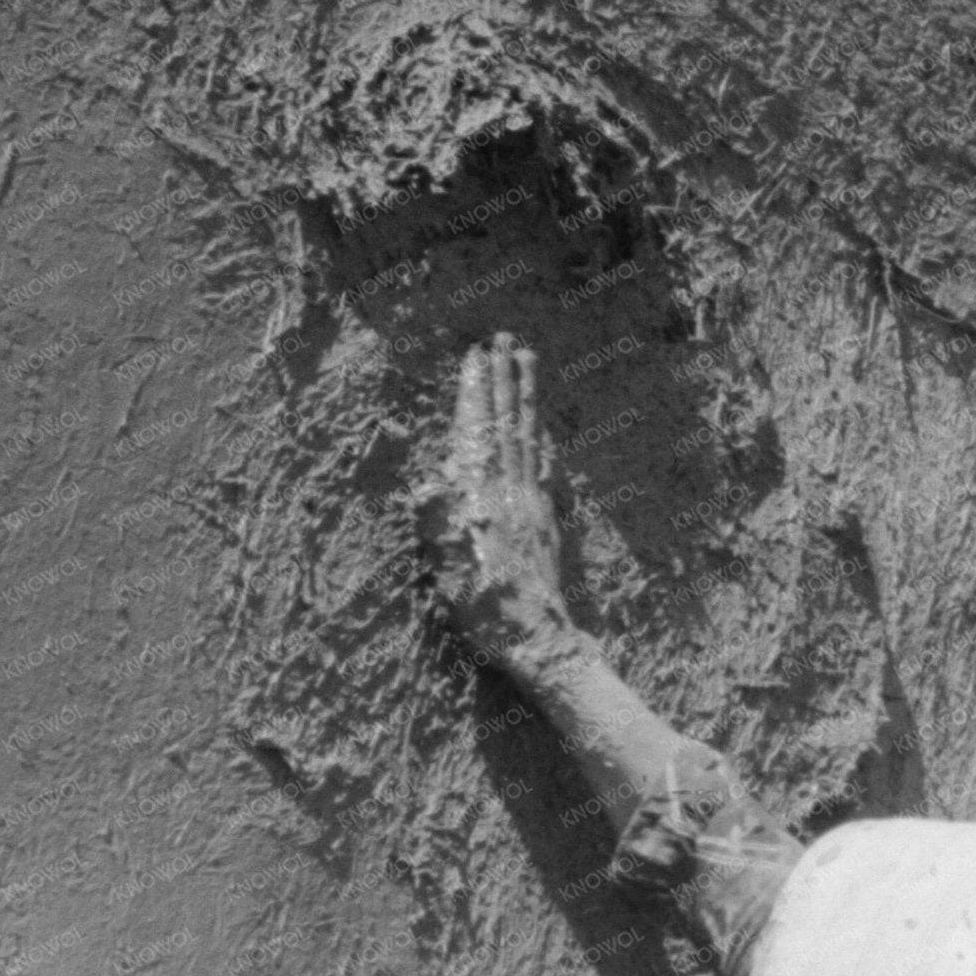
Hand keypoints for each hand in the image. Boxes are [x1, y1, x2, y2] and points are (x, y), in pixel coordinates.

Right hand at [417, 334, 573, 669]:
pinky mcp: (547, 518)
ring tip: (526, 359)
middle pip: (509, 423)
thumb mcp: (449, 572)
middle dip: (504, 378)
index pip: (478, 433)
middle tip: (506, 337)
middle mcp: (513, 492)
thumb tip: (428, 480)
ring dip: (526, 395)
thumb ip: (438, 525)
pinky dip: (542, 435)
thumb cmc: (485, 611)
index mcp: (484, 499)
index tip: (475, 356)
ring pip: (530, 435)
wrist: (538, 638)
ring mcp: (534, 502)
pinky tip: (543, 423)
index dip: (475, 394)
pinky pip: (546, 463)